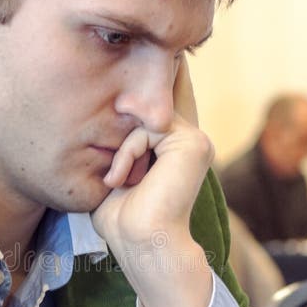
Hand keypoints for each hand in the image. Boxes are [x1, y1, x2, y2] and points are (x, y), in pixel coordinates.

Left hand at [91, 58, 214, 306]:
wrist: (141, 243)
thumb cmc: (123, 218)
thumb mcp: (116, 170)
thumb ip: (120, 142)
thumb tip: (110, 108)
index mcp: (177, 148)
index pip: (164, 100)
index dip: (156, 79)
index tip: (149, 63)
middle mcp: (191, 141)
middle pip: (157, 97)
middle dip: (128, 109)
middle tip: (117, 151)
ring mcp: (195, 140)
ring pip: (146, 117)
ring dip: (123, 149)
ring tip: (117, 180)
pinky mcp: (192, 142)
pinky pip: (147, 129)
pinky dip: (127, 153)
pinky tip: (121, 179)